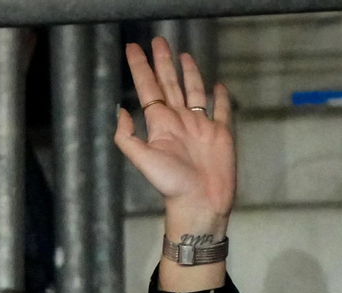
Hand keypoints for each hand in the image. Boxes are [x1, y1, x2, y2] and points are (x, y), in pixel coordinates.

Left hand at [114, 37, 234, 239]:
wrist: (200, 202)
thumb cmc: (171, 184)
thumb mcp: (142, 159)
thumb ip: (127, 136)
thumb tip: (119, 109)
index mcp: (160, 124)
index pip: (148, 88)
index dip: (140, 67)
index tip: (132, 48)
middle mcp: (179, 121)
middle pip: (170, 83)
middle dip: (162, 62)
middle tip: (157, 40)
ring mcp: (200, 125)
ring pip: (193, 91)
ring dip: (188, 72)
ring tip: (182, 54)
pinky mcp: (221, 133)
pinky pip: (221, 109)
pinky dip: (219, 97)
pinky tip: (217, 85)